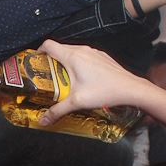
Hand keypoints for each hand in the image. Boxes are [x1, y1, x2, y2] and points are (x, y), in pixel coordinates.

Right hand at [37, 40, 152, 125]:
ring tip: (62, 76)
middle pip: (60, 48)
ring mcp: (93, 52)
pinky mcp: (102, 57)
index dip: (38, 51)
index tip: (34, 61)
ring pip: (73, 52)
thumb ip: (57, 111)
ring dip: (64, 61)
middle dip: (50, 59)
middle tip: (46, 73)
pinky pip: (84, 55)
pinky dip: (77, 63)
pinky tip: (81, 77)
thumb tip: (42, 121)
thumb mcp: (77, 102)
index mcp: (72, 57)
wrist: (130, 88)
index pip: (49, 45)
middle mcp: (82, 50)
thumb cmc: (104, 92)